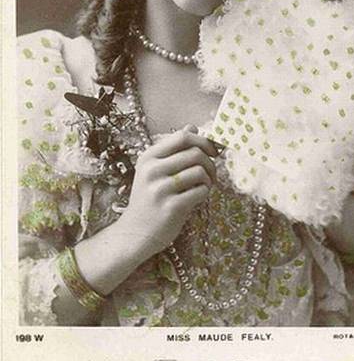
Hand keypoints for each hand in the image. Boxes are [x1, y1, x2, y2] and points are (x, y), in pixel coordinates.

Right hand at [116, 125, 218, 259]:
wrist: (134, 234)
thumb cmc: (149, 199)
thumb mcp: (154, 170)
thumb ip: (173, 149)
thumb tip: (193, 127)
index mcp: (149, 157)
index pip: (182, 136)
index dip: (203, 141)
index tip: (212, 151)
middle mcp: (152, 170)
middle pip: (195, 153)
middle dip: (210, 162)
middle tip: (211, 174)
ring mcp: (160, 189)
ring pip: (200, 171)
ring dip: (209, 179)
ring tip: (205, 186)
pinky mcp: (171, 207)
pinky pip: (200, 191)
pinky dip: (205, 192)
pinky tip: (199, 197)